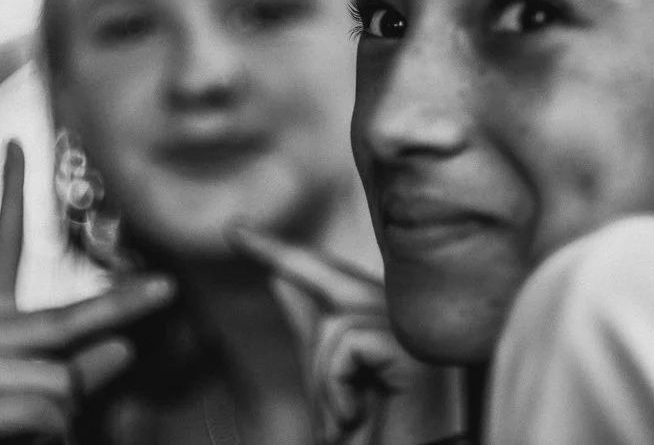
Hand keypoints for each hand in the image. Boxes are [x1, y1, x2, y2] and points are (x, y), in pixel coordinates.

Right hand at [0, 142, 175, 443]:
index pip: (3, 251)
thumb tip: (123, 347)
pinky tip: (12, 443)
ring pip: (63, 384)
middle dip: (125, 306)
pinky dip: (48, 438)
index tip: (16, 145)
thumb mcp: (37, 389)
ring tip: (22, 433)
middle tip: (168, 288)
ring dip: (60, 417)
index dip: (10, 197)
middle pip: (67, 320)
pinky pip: (48, 415)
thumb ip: (79, 367)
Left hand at [230, 228, 462, 444]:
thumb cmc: (379, 434)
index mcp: (395, 320)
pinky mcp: (416, 350)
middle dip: (280, 255)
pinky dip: (338, 386)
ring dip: (323, 379)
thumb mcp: (335, 379)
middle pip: (333, 281)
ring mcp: (419, 331)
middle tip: (235, 231)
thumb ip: (316, 330)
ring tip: (342, 418)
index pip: (335, 275)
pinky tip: (354, 416)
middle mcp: (412, 318)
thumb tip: (282, 277)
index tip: (237, 230)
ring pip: (335, 322)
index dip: (285, 250)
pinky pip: (349, 343)